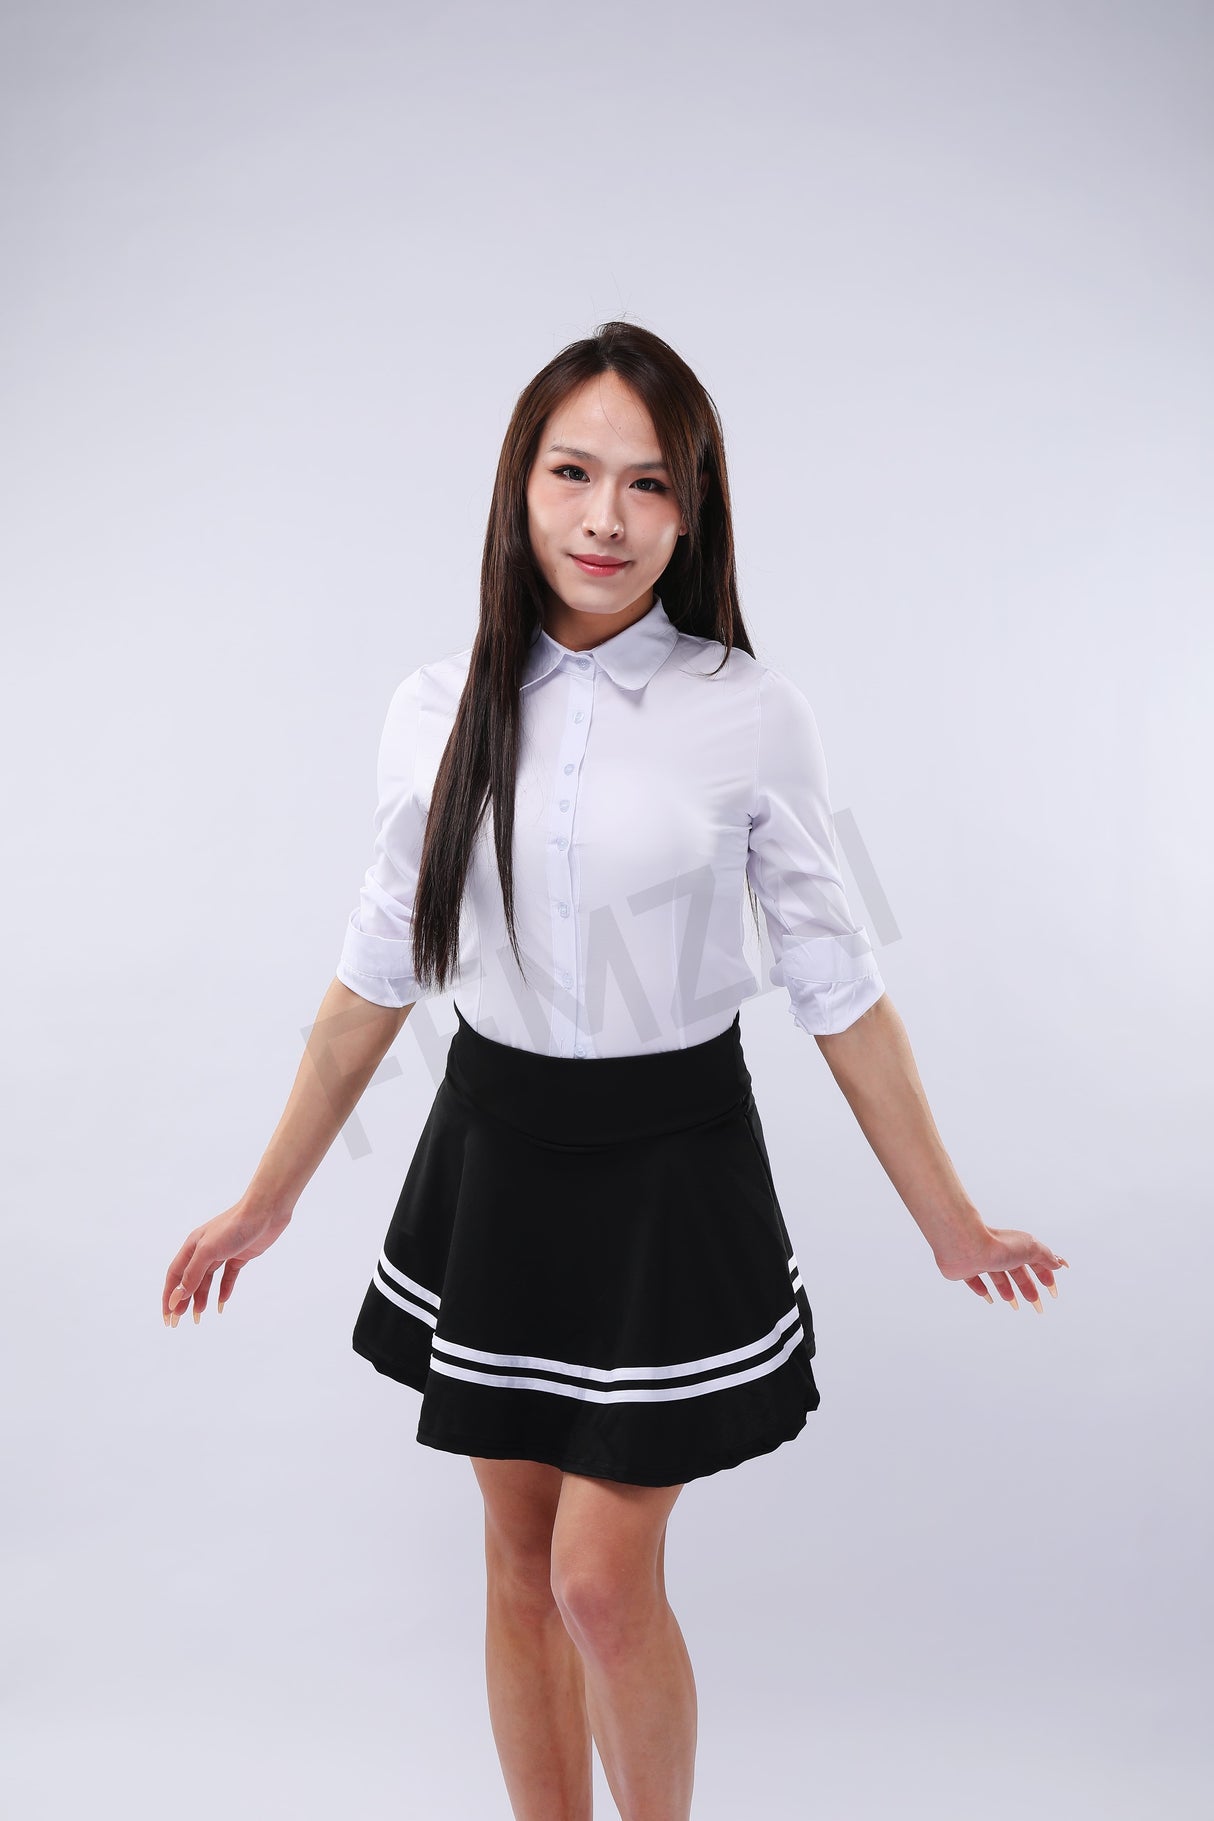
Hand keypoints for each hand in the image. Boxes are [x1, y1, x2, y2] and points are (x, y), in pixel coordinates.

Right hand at [162, 1199, 291, 1326]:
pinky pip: (227, 1277)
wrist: (265, 1212)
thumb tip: (176, 1296)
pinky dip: (224, 1290)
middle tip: (179, 1322)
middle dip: (182, 1301)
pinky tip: (222, 1303)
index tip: (167, 1316)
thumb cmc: (234, 1226)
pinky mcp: (239, 1256)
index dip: (169, 1296)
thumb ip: (192, 1274)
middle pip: (189, 1280)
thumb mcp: (208, 1251)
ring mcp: (222, 1253)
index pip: (175, 1275)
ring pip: (207, 1281)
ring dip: (201, 1298)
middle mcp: (204, 1250)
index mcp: (192, 1246)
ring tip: (198, 1316)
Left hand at [934, 1226, 1068, 1312]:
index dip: (1045, 1276)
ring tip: (1013, 1304)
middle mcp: (1000, 1252)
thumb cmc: (998, 1246)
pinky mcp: (965, 1269)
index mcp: (1017, 1245)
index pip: (1035, 1261)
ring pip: (997, 1276)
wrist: (965, 1245)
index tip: (1052, 1294)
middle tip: (1036, 1305)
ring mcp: (982, 1260)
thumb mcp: (1031, 1248)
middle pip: (1017, 1272)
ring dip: (1007, 1290)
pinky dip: (982, 1289)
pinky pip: (974, 1280)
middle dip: (1028, 1287)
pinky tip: (988, 1298)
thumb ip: (1046, 1256)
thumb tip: (1059, 1263)